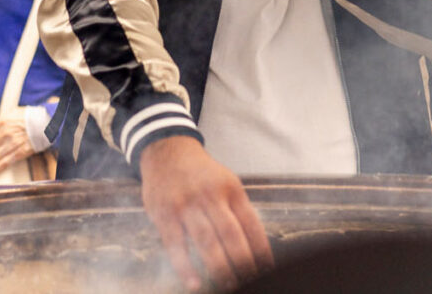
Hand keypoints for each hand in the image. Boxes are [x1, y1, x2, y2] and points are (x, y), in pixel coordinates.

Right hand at [139, 136, 272, 290]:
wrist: (167, 151)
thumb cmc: (201, 175)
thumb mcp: (225, 182)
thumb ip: (237, 210)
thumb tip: (256, 247)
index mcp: (231, 189)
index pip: (251, 223)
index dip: (260, 249)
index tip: (267, 269)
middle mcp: (210, 195)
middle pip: (231, 234)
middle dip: (242, 262)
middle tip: (250, 282)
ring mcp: (186, 204)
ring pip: (206, 241)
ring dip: (219, 268)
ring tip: (229, 286)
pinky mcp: (164, 214)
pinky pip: (176, 245)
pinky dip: (185, 267)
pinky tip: (195, 283)